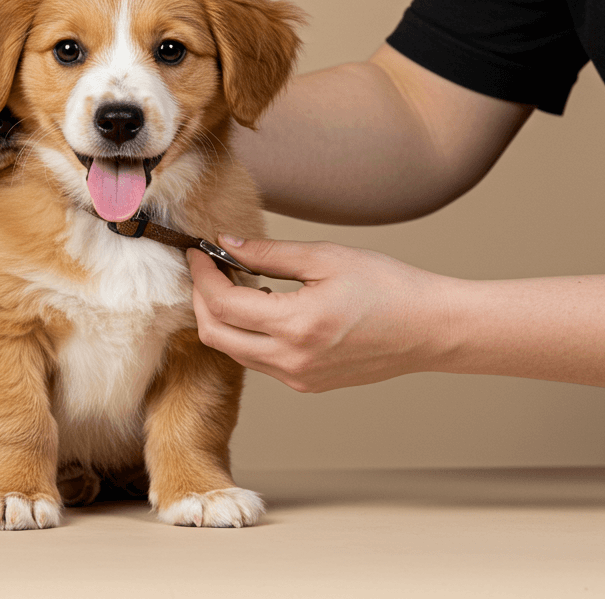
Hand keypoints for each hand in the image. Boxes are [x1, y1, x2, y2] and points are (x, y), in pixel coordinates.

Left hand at [188, 236, 451, 391]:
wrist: (431, 329)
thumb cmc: (388, 287)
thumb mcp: (325, 258)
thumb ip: (267, 253)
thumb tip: (225, 244)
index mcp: (296, 325)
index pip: (222, 304)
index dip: (201, 275)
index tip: (197, 251)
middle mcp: (291, 360)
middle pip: (215, 334)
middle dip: (201, 298)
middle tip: (206, 268)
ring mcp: (297, 378)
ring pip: (233, 351)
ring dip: (222, 318)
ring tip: (234, 283)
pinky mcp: (306, 384)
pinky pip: (258, 360)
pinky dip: (246, 334)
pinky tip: (261, 307)